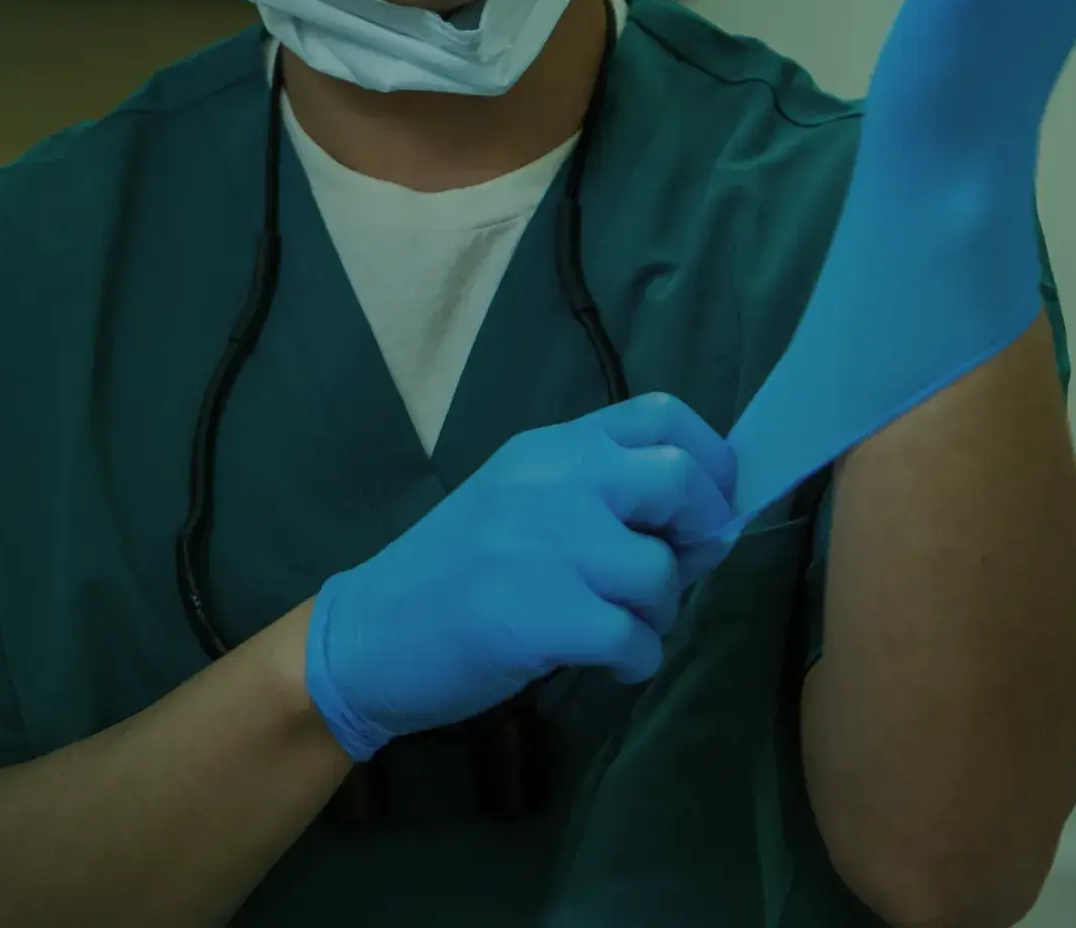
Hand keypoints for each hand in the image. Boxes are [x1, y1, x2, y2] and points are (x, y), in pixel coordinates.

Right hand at [303, 393, 737, 757]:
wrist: (366, 637)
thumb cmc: (452, 576)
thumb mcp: (520, 508)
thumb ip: (600, 499)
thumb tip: (708, 525)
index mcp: (548, 448)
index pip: (661, 414)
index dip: (709, 462)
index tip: (701, 508)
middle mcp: (548, 481)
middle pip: (680, 479)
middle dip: (700, 533)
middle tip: (671, 570)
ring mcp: (539, 545)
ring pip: (660, 572)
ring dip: (659, 614)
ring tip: (618, 626)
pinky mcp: (535, 614)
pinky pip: (635, 639)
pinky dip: (634, 661)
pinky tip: (603, 663)